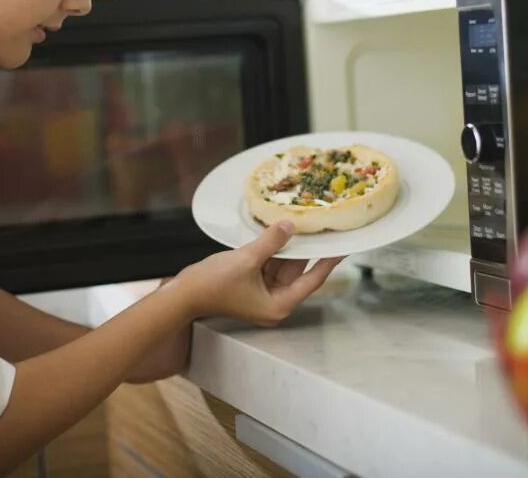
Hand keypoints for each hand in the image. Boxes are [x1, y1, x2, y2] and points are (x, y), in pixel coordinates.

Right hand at [171, 221, 344, 325]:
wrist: (183, 294)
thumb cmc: (213, 285)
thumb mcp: (247, 259)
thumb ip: (272, 242)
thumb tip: (290, 225)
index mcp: (279, 304)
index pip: (313, 279)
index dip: (329, 261)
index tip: (345, 247)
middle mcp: (274, 301)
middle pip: (298, 271)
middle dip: (306, 248)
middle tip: (324, 227)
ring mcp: (262, 293)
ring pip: (283, 265)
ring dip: (288, 246)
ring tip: (302, 223)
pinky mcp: (251, 284)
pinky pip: (268, 264)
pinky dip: (272, 249)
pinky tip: (279, 230)